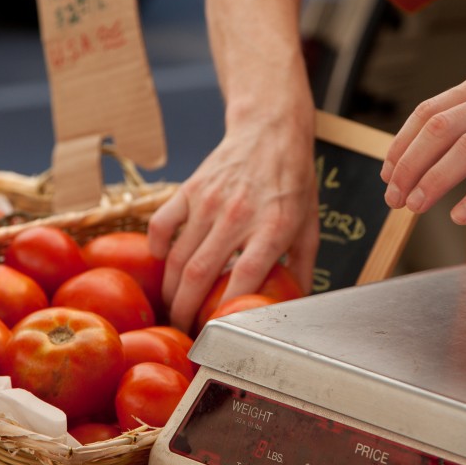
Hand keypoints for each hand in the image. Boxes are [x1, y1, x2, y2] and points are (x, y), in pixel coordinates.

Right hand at [147, 121, 318, 333]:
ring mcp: (210, 201)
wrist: (270, 131)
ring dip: (170, 290)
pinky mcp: (190, 189)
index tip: (220, 333)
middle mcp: (238, 215)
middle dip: (186, 311)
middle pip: (200, 274)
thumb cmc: (293, 181)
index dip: (227, 310)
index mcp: (272, 228)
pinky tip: (163, 264)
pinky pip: (162, 225)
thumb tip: (298, 306)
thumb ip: (303, 268)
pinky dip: (157, 249)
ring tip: (173, 307)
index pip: (244, 277)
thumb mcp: (309, 225)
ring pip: (178, 258)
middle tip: (185, 330)